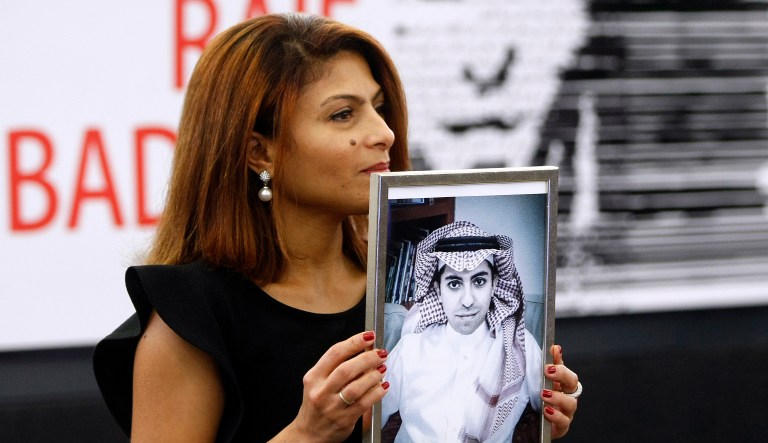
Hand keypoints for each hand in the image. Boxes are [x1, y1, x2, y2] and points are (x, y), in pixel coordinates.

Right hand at [270, 331, 388, 441]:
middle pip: (346, 369)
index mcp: (313, 377)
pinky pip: (364, 403)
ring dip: (373, 375)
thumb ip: (337, 366)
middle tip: (380, 353)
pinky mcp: (344, 419)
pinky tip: (383, 386)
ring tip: (382, 368)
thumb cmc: (317, 404)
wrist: (309, 433)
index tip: (369, 336)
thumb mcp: (318, 382)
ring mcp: (332, 407)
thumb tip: (365, 349)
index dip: (354, 342)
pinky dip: (376, 393)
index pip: (334, 353)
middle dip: (367, 358)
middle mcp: (321, 391)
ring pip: (356, 387)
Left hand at [541, 344, 578, 438]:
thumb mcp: (542, 382)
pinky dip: (556, 416)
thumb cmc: (540, 401)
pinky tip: (547, 410)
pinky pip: (563, 421)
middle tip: (548, 371)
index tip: (551, 356)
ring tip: (544, 394)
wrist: (535, 425)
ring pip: (571, 404)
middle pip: (573, 384)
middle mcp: (567, 397)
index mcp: (563, 386)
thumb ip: (549, 366)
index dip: (561, 363)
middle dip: (562, 375)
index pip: (567, 372)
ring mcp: (566, 412)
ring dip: (558, 397)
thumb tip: (555, 347)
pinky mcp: (561, 426)